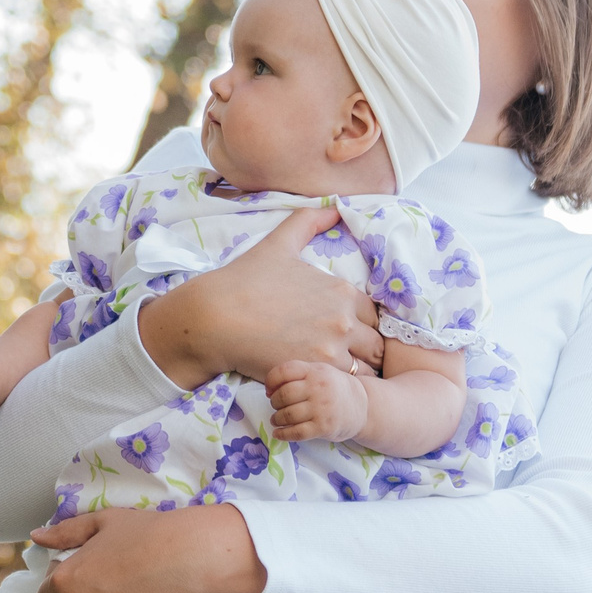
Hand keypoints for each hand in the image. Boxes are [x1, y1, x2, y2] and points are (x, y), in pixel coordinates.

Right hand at [137, 205, 382, 389]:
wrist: (214, 318)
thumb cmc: (244, 280)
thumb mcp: (278, 244)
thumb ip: (308, 222)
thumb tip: (334, 205)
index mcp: (341, 290)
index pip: (375, 315)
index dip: (363, 324)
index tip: (347, 331)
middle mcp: (343, 319)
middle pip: (377, 344)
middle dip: (365, 350)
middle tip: (344, 355)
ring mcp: (332, 348)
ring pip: (367, 368)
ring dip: (355, 370)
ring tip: (335, 372)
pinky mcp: (316, 371)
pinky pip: (346, 386)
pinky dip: (339, 386)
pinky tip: (322, 382)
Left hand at [267, 359, 368, 442]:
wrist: (363, 406)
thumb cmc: (335, 388)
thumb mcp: (320, 372)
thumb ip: (298, 375)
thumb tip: (269, 389)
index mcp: (315, 371)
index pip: (284, 371)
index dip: (271, 381)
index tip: (269, 390)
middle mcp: (318, 388)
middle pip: (283, 395)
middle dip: (274, 402)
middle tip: (276, 406)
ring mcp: (321, 408)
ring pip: (287, 415)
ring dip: (276, 418)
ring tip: (276, 419)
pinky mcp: (323, 427)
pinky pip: (296, 432)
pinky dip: (283, 434)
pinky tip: (278, 433)